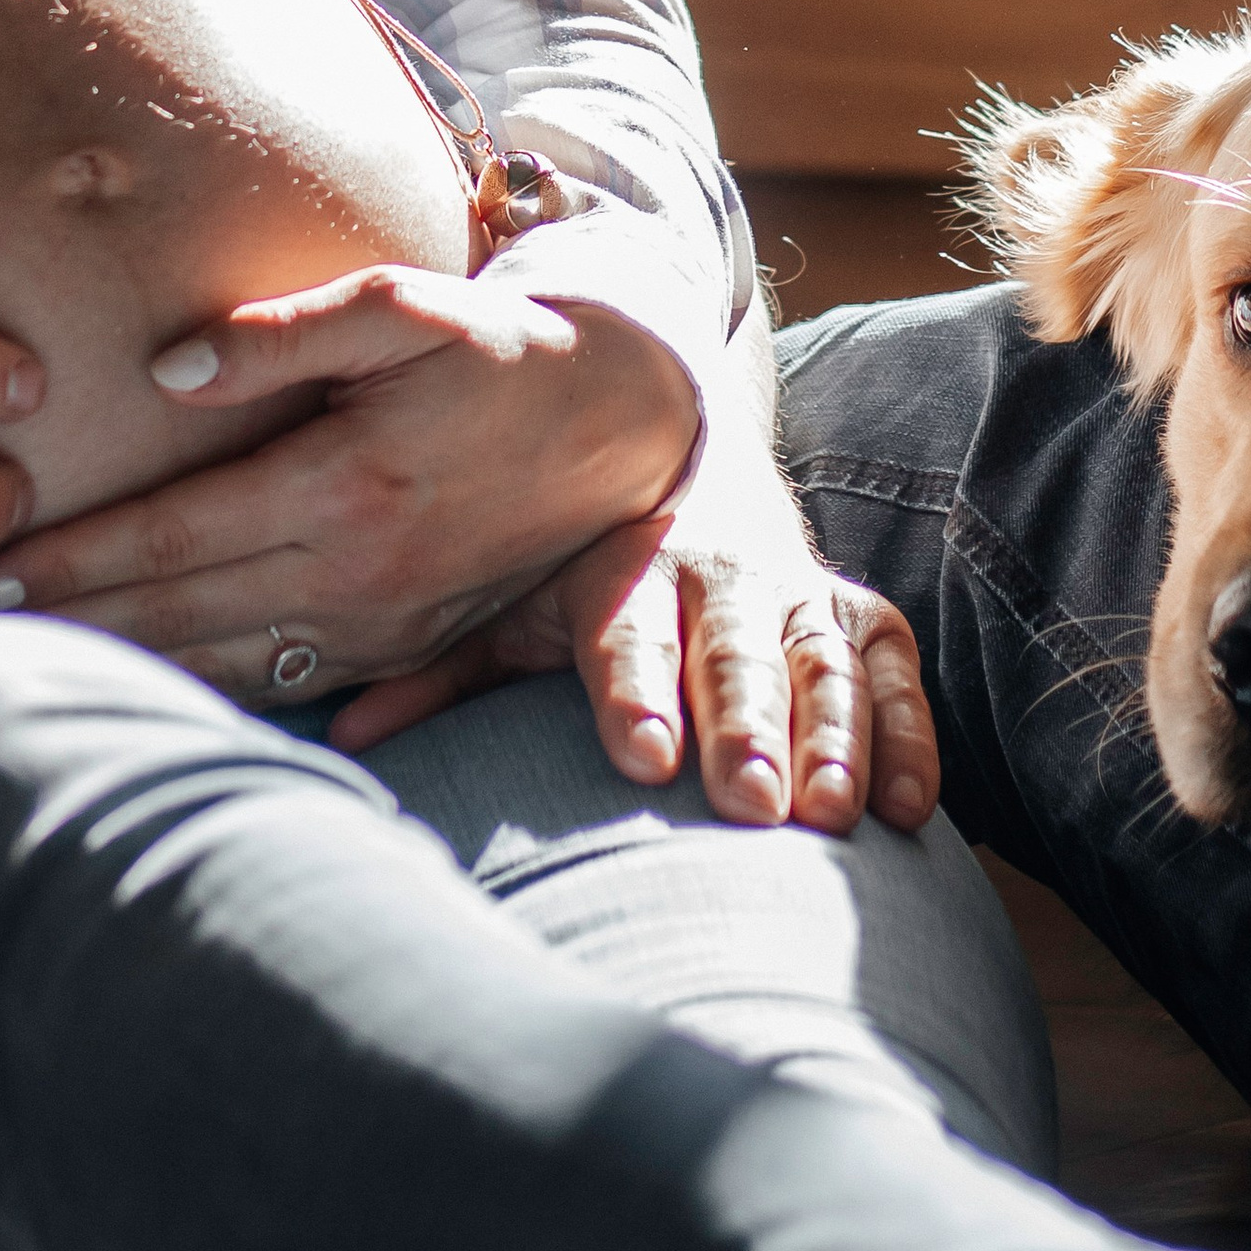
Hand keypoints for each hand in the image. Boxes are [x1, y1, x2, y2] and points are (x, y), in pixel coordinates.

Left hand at [0, 265, 699, 701]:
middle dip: (70, 630)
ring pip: (228, 667)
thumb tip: (166, 369)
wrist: (619, 419)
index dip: (77, 558)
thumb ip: (283, 331)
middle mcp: (360, 570)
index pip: (177, 535)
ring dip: (127, 673)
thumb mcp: (404, 306)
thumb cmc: (496, 347)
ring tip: (27, 676)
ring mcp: (387, 624)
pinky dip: (209, 698)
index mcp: (346, 483)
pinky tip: (145, 699)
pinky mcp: (411, 649)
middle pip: (183, 615)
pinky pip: (290, 690)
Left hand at [332, 432, 940, 837]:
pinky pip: (890, 661)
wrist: (679, 437)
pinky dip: (908, 727)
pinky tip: (909, 806)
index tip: (641, 759)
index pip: (628, 625)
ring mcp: (792, 583)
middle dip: (746, 720)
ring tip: (833, 813)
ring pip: (819, 654)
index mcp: (625, 561)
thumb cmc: (575, 556)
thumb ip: (439, 668)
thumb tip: (340, 738)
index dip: (637, 688)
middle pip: (735, 645)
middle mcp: (715, 567)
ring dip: (833, 731)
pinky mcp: (850, 604)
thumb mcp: (509, 596)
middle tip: (748, 802)